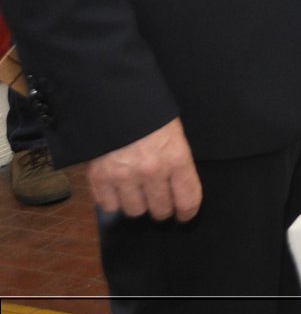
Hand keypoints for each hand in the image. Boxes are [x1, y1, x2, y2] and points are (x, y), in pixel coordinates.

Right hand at [85, 117, 201, 221]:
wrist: (112, 98)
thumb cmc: (148, 113)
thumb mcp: (173, 133)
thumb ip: (176, 160)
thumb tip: (178, 186)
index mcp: (176, 158)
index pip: (188, 199)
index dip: (188, 212)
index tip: (185, 215)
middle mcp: (152, 172)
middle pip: (161, 210)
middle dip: (162, 209)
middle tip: (160, 204)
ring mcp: (124, 177)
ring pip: (135, 211)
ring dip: (138, 206)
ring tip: (137, 195)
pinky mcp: (100, 178)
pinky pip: (109, 206)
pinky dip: (113, 201)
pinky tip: (117, 190)